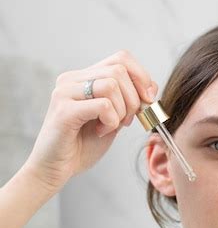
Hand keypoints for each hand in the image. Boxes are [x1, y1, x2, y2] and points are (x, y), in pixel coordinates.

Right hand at [24, 50, 157, 191]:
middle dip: (134, 98)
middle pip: (119, 69)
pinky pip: (103, 105)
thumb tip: (151, 89)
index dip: (142, 77)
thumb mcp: (113, 119)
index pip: (121, 58)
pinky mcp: (64, 110)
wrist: (55, 169)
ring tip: (111, 126)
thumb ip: (128, 102)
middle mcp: (71, 79)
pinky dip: (111, 121)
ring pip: (112, 85)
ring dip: (122, 111)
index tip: (149, 99)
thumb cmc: (82, 146)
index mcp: (83, 77)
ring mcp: (65, 92)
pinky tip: (101, 131)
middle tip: (128, 120)